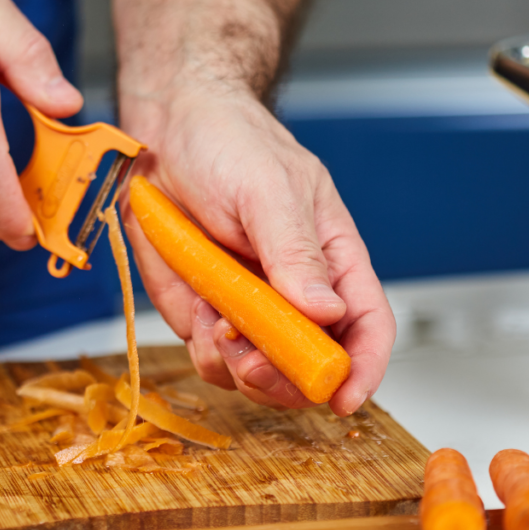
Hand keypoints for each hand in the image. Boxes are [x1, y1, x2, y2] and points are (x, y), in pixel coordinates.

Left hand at [121, 85, 394, 415]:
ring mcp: (249, 308)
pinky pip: (212, 360)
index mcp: (331, 260)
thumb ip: (296, 251)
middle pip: (311, 367)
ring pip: (261, 376)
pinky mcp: (204, 314)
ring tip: (217, 318)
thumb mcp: (267, 188)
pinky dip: (203, 351)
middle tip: (254, 362)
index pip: (367, 325)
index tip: (343, 398)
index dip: (364, 369)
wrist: (161, 131)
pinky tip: (197, 310)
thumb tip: (328, 311)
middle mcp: (295, 293)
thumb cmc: (227, 141)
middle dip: (285, 378)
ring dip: (238, 365)